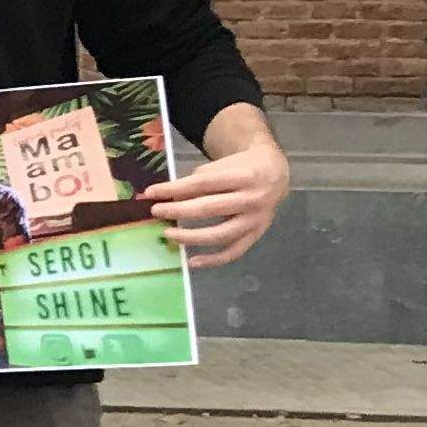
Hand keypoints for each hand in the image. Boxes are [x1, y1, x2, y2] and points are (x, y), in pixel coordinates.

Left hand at [145, 125, 290, 270]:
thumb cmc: (240, 168)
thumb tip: (167, 197)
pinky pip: (235, 251)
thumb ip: (197, 180)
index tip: (151, 193)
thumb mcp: (221, 165)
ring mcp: (256, 220)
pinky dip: (214, 260)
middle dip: (178, 211)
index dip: (174, 188)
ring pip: (222, 234)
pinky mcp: (257, 235)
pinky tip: (192, 261)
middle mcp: (252, 199)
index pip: (202, 183)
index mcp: (243, 176)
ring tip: (169, 234)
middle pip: (210, 208)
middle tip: (156, 211)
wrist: (275, 174)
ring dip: (191, 237)